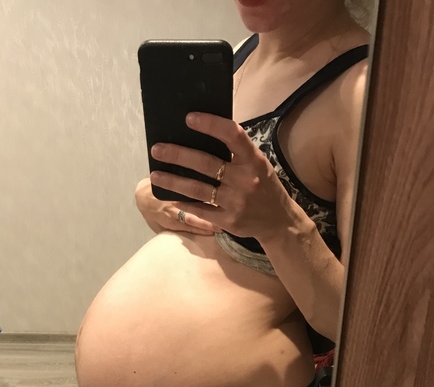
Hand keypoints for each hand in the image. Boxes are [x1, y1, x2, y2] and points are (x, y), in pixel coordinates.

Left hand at [149, 113, 301, 244]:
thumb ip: (237, 152)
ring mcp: (236, 202)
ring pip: (198, 189)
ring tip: (155, 174)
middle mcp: (245, 180)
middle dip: (179, 155)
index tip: (189, 118)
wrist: (278, 221)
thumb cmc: (264, 186)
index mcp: (254, 160)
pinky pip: (201, 210)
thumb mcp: (258, 164)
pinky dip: (183, 203)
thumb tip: (203, 134)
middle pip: (207, 164)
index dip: (211, 125)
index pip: (232, 136)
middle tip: (157, 149)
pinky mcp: (228, 220)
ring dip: (174, 181)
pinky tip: (169, 197)